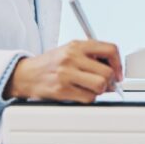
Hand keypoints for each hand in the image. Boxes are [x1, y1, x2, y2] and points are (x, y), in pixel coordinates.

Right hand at [6, 40, 123, 102]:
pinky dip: (89, 98)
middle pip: (107, 72)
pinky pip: (88, 98)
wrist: (26, 74)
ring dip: (100, 91)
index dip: (118, 63)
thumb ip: (92, 56)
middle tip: (107, 84)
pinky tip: (81, 93)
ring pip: (100, 86)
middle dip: (110, 81)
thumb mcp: (70, 50)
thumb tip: (115, 72)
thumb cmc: (51, 63)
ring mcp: (66, 74)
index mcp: (77, 45)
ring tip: (93, 89)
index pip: (110, 50)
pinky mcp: (62, 90)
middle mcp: (72, 57)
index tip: (118, 73)